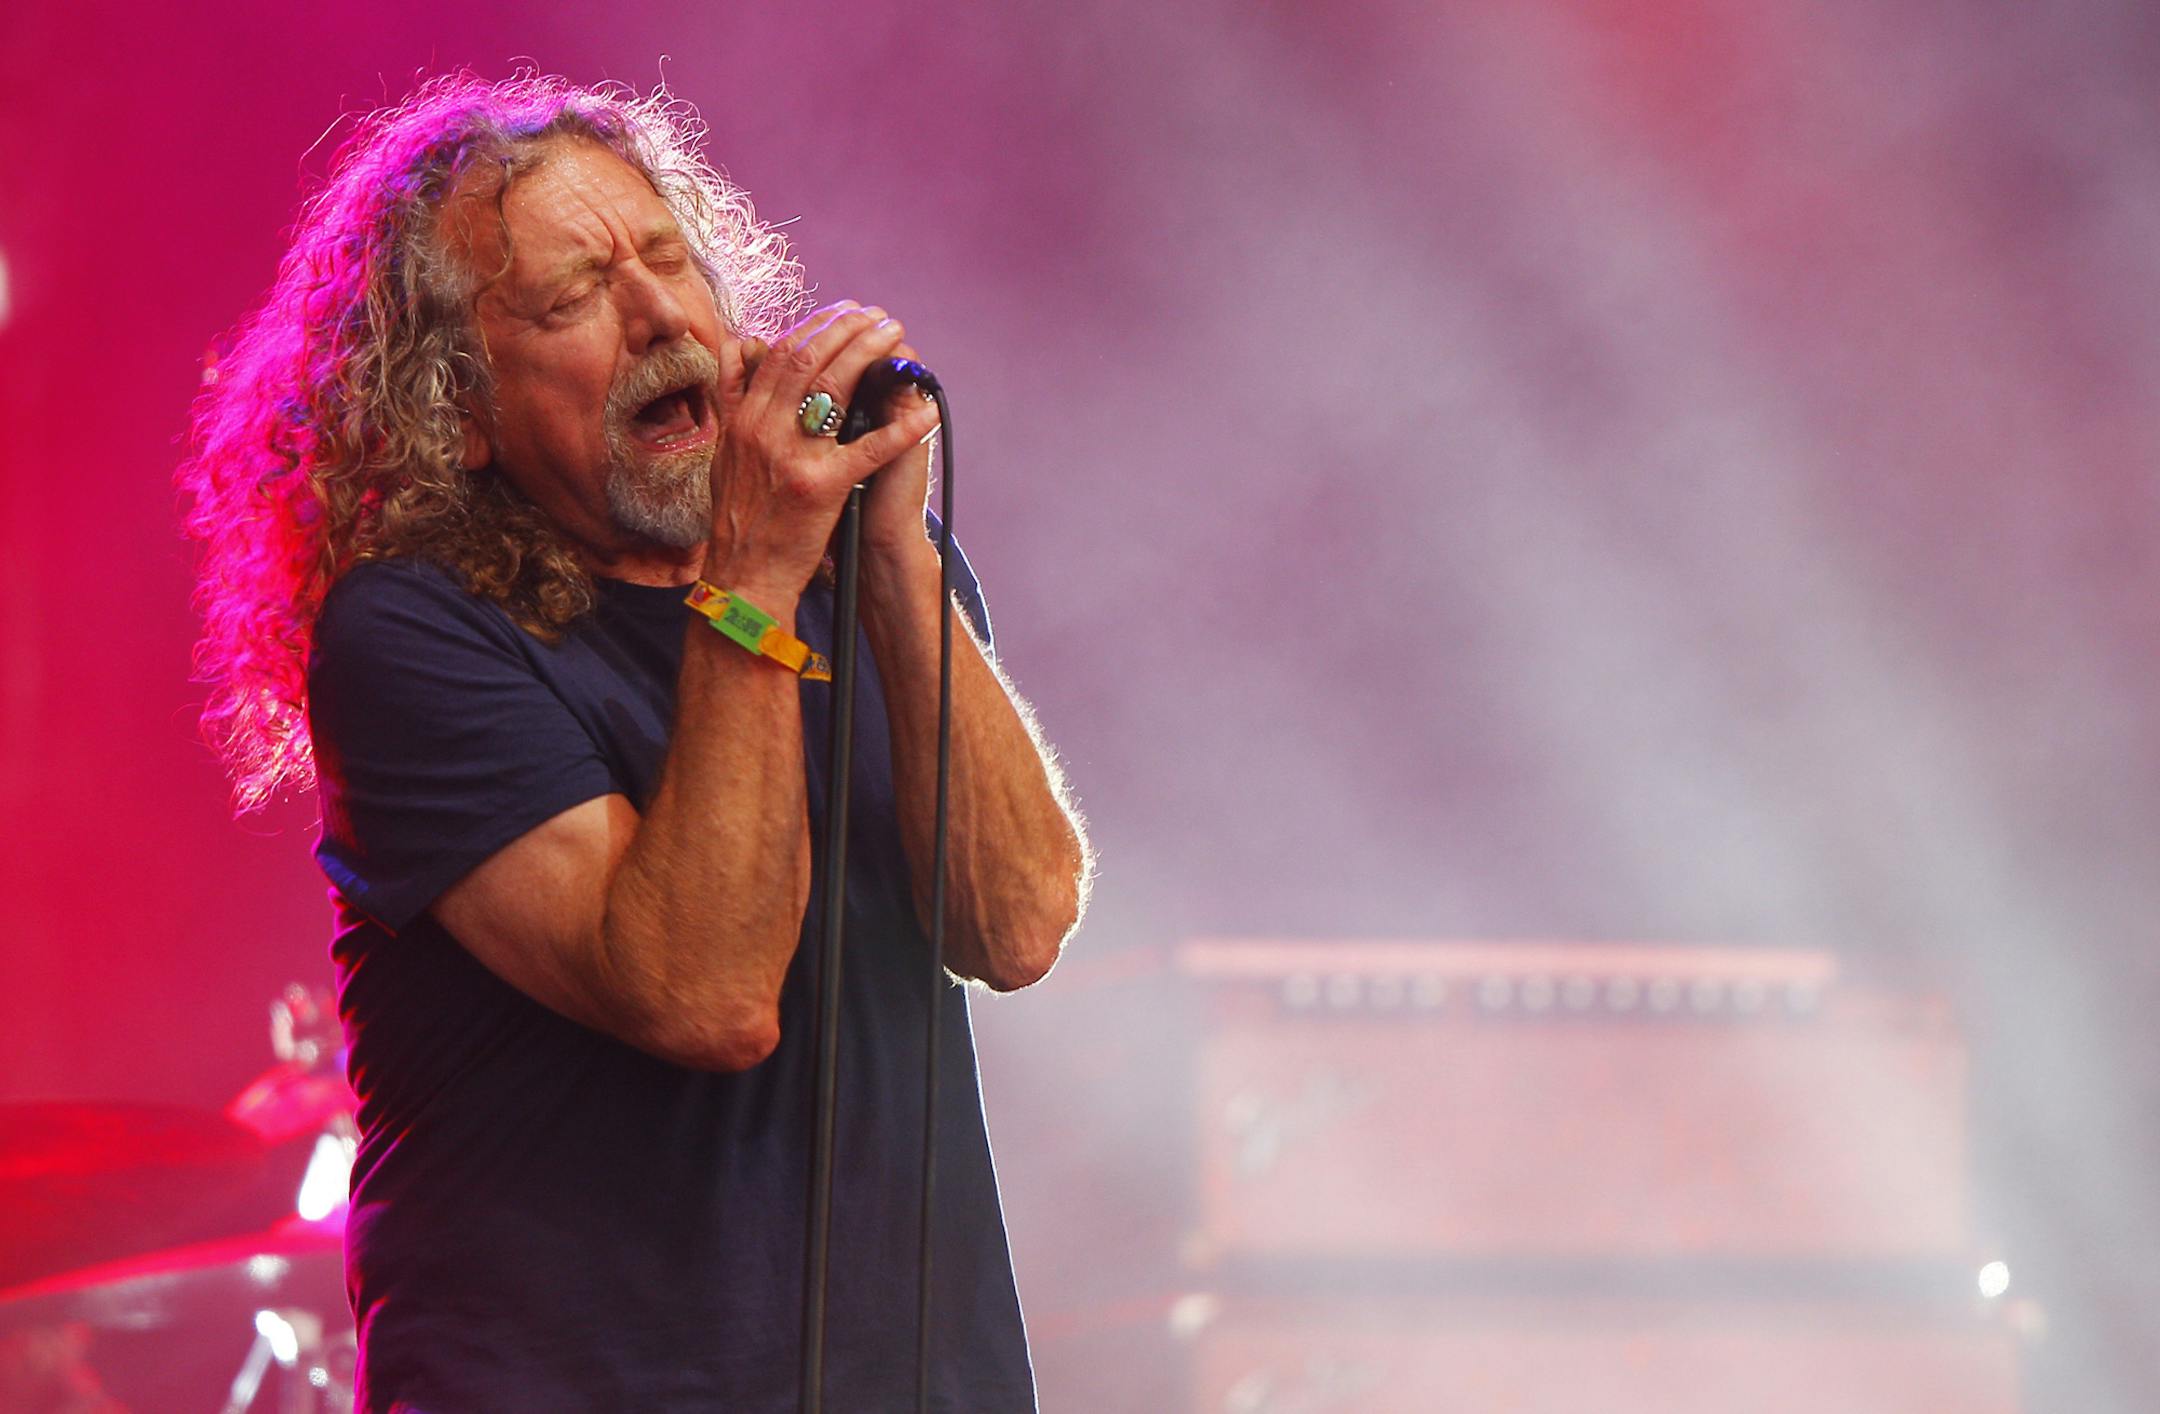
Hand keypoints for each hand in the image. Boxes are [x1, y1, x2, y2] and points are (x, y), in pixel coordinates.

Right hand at [701, 302, 941, 605]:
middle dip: (848, 330)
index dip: (818, 326)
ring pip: (834, 387)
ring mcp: (792, 457)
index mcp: (744, 420)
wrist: (743, 576)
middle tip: (878, 317)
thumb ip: (734, 397)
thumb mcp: (724, 451)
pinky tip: (926, 411)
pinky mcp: (820, 488)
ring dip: (871, 355)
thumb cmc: (740, 518)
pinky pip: (869, 449)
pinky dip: (901, 427)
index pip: (782, 354)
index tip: (845, 312)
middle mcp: (764, 430)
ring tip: (897, 338)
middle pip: (809, 359)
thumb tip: (744, 345)